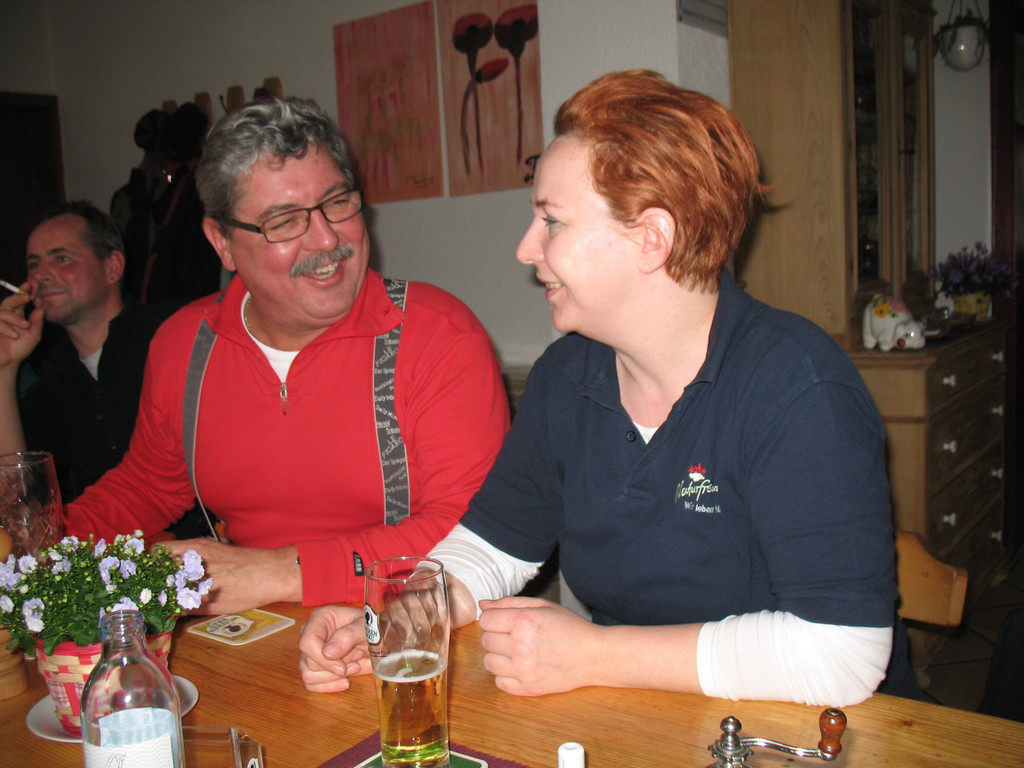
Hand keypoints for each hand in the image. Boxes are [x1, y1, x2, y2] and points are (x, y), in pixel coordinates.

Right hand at [0, 289, 41, 370]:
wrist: (9, 362)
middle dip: (17, 297)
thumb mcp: (34, 335)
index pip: (19, 301)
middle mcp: (6, 316)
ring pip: (3, 312)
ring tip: (25, 326)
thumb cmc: (20, 347)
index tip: (29, 285)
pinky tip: (14, 335)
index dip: (22, 292)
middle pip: (9, 302)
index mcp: (17, 315)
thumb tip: (41, 308)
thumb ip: (37, 323)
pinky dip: (6, 328)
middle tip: (27, 297)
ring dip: (15, 318)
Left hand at [162, 538, 299, 613]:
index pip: (158, 550)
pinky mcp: (204, 604)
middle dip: (149, 581)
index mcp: (196, 547)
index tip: (148, 568)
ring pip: (164, 593)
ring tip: (158, 601)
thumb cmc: (246, 561)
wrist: (270, 573)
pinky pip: (178, 610)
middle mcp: (193, 564)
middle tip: (149, 588)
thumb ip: (194, 557)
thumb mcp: (217, 549)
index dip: (150, 560)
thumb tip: (174, 568)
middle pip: (157, 573)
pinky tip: (173, 612)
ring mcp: (197, 584)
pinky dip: (172, 612)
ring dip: (158, 599)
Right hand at [299, 606, 370, 691]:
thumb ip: (348, 636)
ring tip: (353, 666)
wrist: (378, 641)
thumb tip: (328, 653)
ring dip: (333, 677)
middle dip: (335, 667)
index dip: (322, 658)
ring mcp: (310, 653)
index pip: (308, 642)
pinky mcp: (314, 668)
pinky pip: (311, 685)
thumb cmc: (371, 629)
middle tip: (356, 658)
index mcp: (320, 618)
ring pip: (308, 675)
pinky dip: (329, 686)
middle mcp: (311, 635)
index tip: (342, 667)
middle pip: (309, 662)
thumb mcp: (365, 628)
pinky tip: (345, 681)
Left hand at [478, 596, 602, 695]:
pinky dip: (506, 675)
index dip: (493, 620)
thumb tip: (483, 605)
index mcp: (524, 621)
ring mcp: (523, 670)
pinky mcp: (527, 689)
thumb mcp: (543, 606)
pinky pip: (499, 682)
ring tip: (518, 652)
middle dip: (497, 636)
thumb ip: (510, 603)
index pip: (485, 621)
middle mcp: (521, 646)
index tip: (505, 622)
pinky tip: (522, 667)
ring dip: (499, 656)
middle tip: (516, 636)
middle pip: (485, 641)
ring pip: (488, 662)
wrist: (594, 656)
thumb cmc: (570, 628)